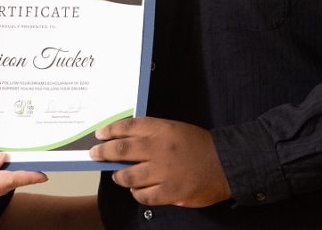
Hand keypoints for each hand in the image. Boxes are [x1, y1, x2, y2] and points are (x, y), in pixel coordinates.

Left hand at [89, 116, 231, 207]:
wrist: (226, 163)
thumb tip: (124, 139)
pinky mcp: (170, 192)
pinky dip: (137, 194)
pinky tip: (138, 190)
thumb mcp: (175, 129)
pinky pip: (143, 196)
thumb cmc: (199, 145)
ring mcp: (164, 172)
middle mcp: (159, 149)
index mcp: (162, 129)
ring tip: (119, 176)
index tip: (100, 134)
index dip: (110, 130)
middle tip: (95, 154)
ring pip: (128, 176)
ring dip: (120, 176)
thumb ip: (152, 133)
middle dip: (103, 152)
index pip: (128, 126)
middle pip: (121, 150)